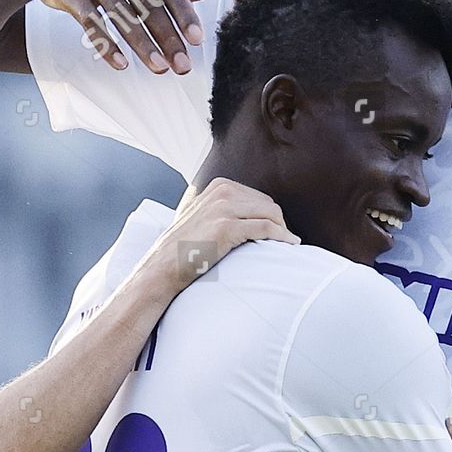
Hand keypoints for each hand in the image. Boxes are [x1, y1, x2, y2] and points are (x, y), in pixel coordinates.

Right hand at [16, 0, 215, 73]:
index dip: (184, 14)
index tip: (197, 41)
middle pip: (147, 3)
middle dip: (167, 37)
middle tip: (182, 66)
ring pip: (121, 14)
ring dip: (142, 45)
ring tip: (159, 69)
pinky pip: (91, 21)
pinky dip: (107, 45)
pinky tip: (121, 65)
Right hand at [135, 178, 297, 294]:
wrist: (163, 266)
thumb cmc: (185, 247)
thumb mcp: (203, 216)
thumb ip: (224, 208)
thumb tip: (252, 214)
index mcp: (219, 185)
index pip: (259, 197)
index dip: (270, 215)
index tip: (277, 231)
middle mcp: (223, 191)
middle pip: (268, 204)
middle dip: (279, 222)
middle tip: (285, 241)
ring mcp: (224, 208)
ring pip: (271, 214)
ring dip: (284, 230)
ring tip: (289, 244)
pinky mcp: (227, 227)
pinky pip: (267, 228)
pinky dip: (282, 237)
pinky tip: (289, 245)